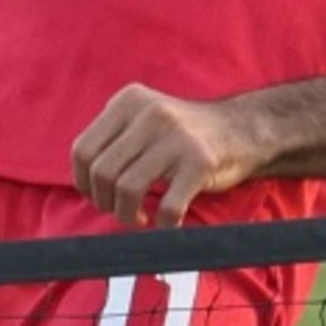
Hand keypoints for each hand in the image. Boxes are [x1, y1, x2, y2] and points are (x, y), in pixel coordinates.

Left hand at [71, 83, 263, 227]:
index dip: (83, 183)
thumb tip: (83, 183)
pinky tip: (167, 223)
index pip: (82, 150)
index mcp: (129, 101)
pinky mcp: (200, 162)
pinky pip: (168, 206)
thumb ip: (112, 139)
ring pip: (127, 190)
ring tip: (140, 218)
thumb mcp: (143, 119)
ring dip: (128, 215)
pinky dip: (163, 224)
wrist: (242, 129)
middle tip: (122, 211)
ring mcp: (176, 137)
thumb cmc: (183, 136)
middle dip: (105, 203)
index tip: (99, 197)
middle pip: (102, 173)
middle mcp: (150, 113)